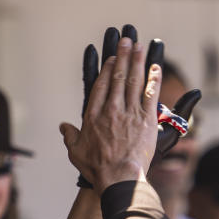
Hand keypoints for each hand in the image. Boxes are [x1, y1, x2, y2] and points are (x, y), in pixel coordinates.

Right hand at [69, 25, 200, 188]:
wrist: (118, 178)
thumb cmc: (97, 169)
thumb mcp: (75, 152)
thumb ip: (69, 136)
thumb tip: (64, 127)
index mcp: (94, 115)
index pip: (101, 85)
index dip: (107, 69)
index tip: (112, 58)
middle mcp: (111, 109)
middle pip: (118, 77)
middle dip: (123, 56)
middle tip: (127, 39)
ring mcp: (130, 113)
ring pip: (134, 81)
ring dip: (137, 61)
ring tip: (140, 45)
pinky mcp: (146, 121)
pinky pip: (150, 95)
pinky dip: (153, 79)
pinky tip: (155, 66)